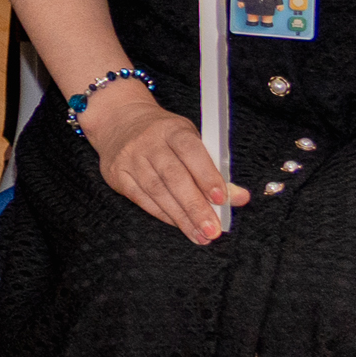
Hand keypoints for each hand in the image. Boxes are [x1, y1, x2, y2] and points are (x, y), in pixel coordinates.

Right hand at [81, 78, 242, 244]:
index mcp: (172, 129)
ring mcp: (129, 158)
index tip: (221, 198)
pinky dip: (164, 215)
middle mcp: (148, 142)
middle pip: (173, 177)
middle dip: (195, 206)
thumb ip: (214, 169)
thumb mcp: (190, 141)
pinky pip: (142, 199)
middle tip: (213, 229)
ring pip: (157, 192)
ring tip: (201, 235)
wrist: (118, 121)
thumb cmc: (163, 135)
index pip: (190, 151)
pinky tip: (180, 225)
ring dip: (181, 217)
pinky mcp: (117, 174)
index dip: (206, 175)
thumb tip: (239, 197)